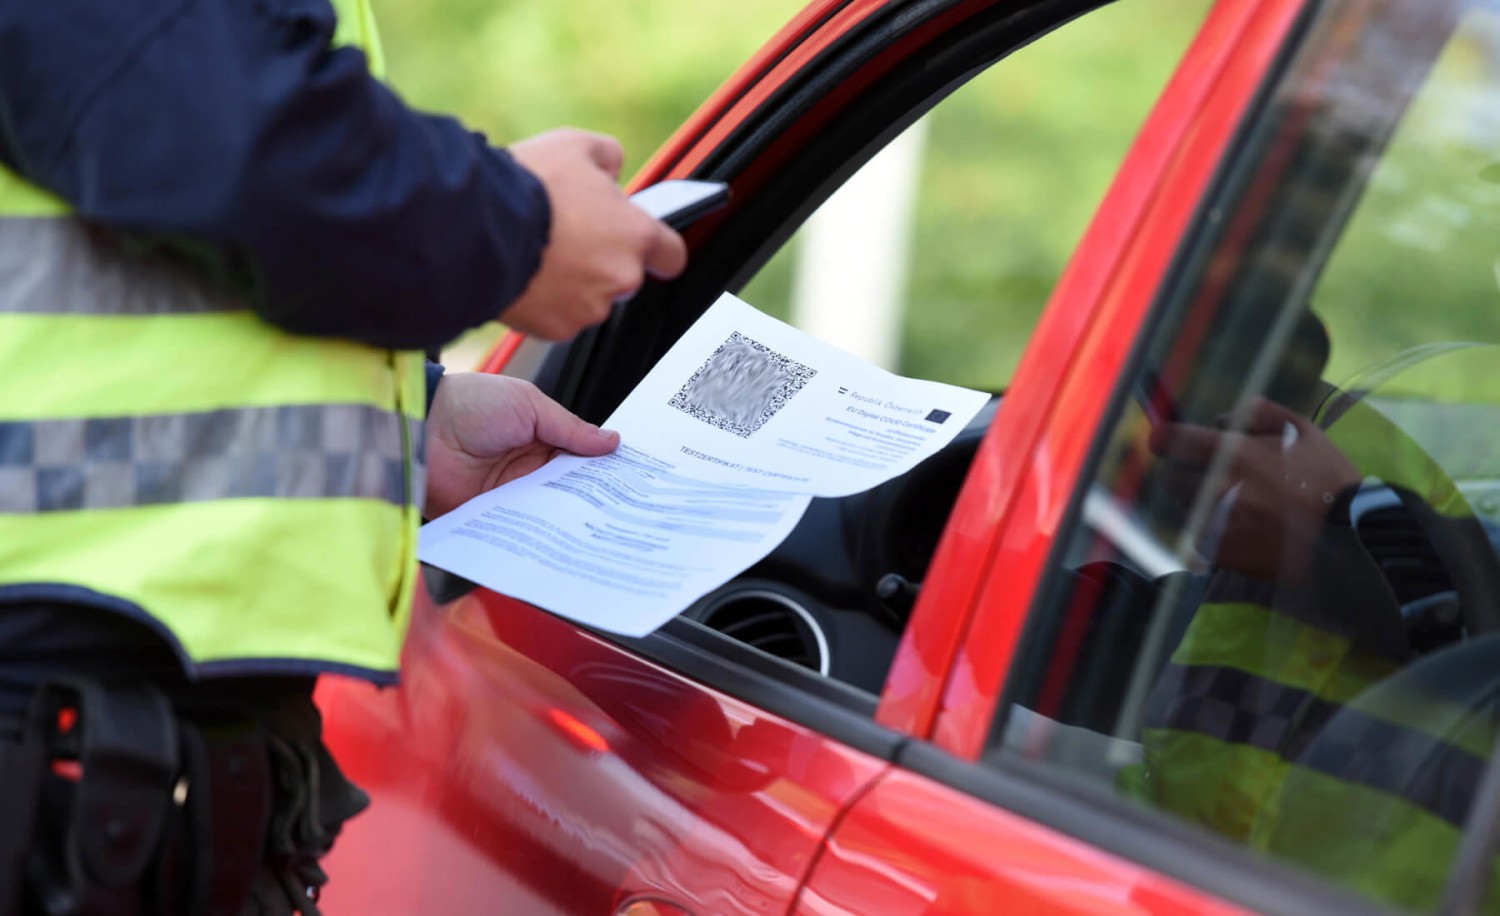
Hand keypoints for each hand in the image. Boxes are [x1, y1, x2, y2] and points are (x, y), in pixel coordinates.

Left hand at [424, 372, 619, 516]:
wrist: (421, 428)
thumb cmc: (470, 404)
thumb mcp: (528, 405)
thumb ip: (569, 427)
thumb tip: (611, 441)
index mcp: (542, 437)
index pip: (581, 458)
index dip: (604, 468)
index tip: (632, 479)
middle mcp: (530, 467)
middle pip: (571, 488)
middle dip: (595, 497)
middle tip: (626, 509)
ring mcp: (512, 493)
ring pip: (552, 510)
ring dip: (572, 517)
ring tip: (603, 526)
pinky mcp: (494, 515)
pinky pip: (523, 527)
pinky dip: (541, 532)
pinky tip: (564, 537)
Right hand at [503, 129, 688, 340]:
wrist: (476, 226)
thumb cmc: (527, 185)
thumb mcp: (575, 145)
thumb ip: (607, 156)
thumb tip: (613, 167)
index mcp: (635, 234)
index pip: (672, 255)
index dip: (658, 250)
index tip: (646, 248)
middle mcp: (620, 277)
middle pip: (623, 276)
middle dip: (601, 260)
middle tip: (566, 236)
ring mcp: (589, 308)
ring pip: (589, 299)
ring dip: (572, 283)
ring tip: (539, 254)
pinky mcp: (556, 328)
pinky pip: (556, 317)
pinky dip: (543, 303)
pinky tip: (524, 274)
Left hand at [1151, 396, 1361, 579]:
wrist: (1350, 537)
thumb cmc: (1328, 479)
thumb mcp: (1303, 430)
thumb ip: (1258, 413)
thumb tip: (1219, 419)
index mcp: (1237, 455)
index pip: (1173, 441)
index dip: (1164, 437)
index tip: (1163, 438)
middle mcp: (1219, 490)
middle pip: (1170, 477)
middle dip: (1183, 470)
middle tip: (1206, 471)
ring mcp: (1217, 524)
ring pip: (1184, 506)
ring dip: (1197, 500)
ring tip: (1232, 500)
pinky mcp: (1221, 553)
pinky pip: (1198, 534)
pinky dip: (1210, 526)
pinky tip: (1239, 524)